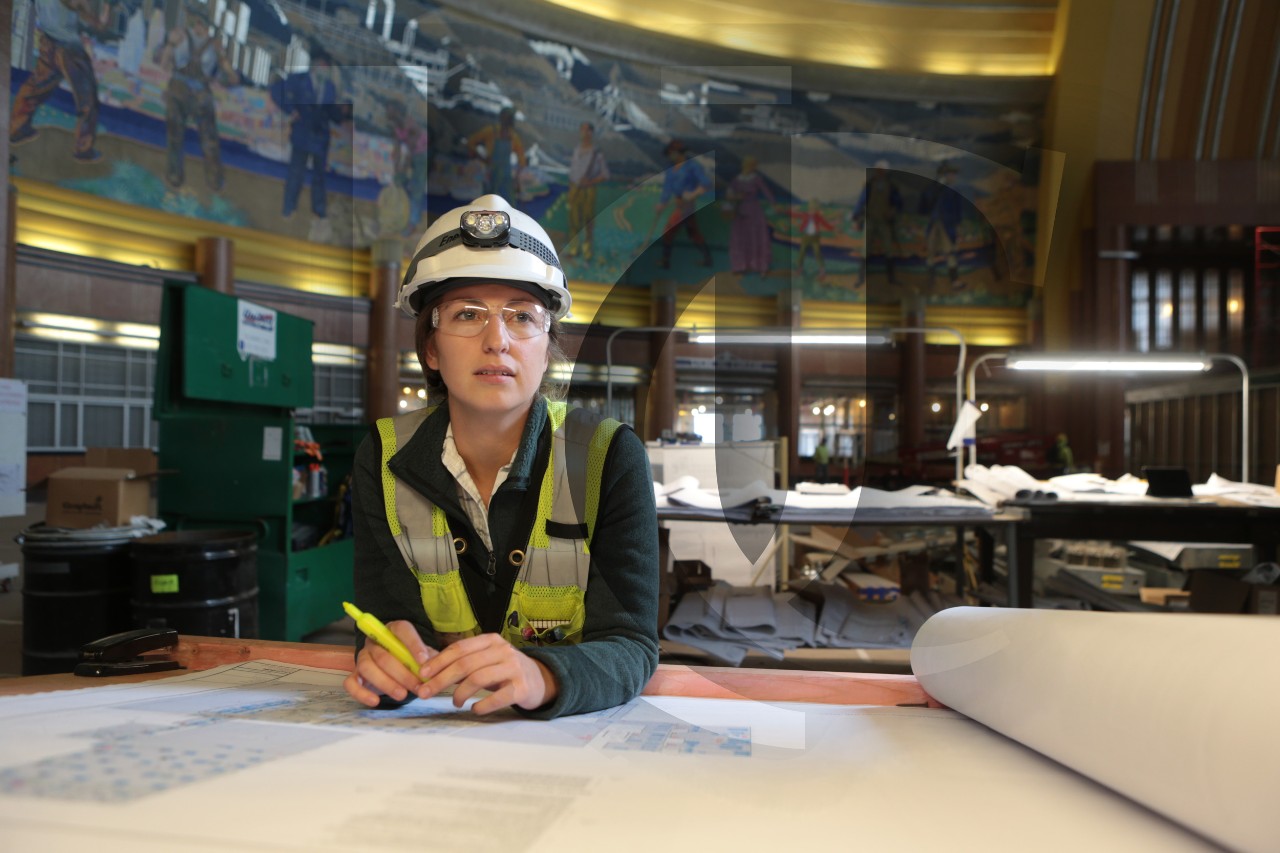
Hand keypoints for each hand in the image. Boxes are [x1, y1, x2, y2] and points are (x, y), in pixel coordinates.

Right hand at [342, 620, 435, 706]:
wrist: (395, 670)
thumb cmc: (412, 660)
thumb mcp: (425, 657)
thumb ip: (431, 660)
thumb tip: (437, 668)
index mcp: (394, 631)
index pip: (402, 630)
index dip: (413, 644)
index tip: (424, 661)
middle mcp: (375, 642)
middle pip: (384, 655)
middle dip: (403, 673)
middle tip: (418, 687)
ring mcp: (363, 657)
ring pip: (368, 667)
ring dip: (386, 683)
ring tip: (402, 695)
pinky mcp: (355, 675)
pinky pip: (351, 683)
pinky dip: (361, 693)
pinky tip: (375, 702)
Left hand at [418, 633, 557, 714]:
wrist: (540, 680)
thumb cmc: (505, 671)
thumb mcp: (486, 660)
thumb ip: (463, 662)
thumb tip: (429, 670)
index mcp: (491, 641)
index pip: (460, 648)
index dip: (439, 661)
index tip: (422, 674)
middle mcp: (503, 651)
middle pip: (465, 663)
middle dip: (441, 679)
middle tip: (426, 692)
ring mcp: (514, 668)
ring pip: (478, 678)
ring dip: (460, 693)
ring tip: (454, 702)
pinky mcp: (522, 688)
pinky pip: (497, 698)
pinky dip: (481, 706)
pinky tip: (474, 709)